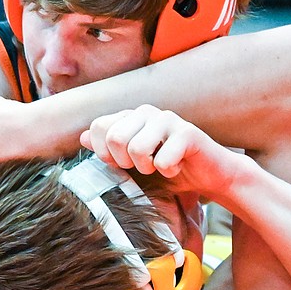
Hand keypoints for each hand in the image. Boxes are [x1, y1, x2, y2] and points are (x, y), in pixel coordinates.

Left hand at [80, 104, 246, 197]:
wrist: (208, 177)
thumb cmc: (167, 170)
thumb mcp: (131, 164)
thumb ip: (107, 149)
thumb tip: (82, 137)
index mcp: (129, 118)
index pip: (98, 126)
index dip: (105, 153)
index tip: (122, 165)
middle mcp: (146, 112)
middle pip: (114, 137)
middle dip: (126, 162)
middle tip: (144, 167)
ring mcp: (167, 119)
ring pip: (137, 148)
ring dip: (148, 168)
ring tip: (160, 167)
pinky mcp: (187, 132)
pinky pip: (162, 160)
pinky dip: (169, 172)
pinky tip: (178, 167)